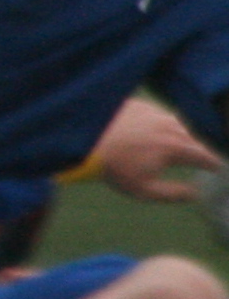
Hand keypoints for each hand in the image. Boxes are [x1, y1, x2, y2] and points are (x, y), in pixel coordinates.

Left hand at [89, 94, 224, 203]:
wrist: (83, 140)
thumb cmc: (114, 169)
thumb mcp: (144, 190)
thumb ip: (174, 193)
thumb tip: (195, 193)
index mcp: (176, 147)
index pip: (205, 155)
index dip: (213, 163)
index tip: (217, 168)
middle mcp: (171, 126)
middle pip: (193, 138)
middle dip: (198, 149)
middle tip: (201, 158)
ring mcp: (156, 112)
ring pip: (176, 124)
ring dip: (180, 134)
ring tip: (178, 144)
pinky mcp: (140, 105)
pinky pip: (157, 115)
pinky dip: (159, 124)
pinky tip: (151, 131)